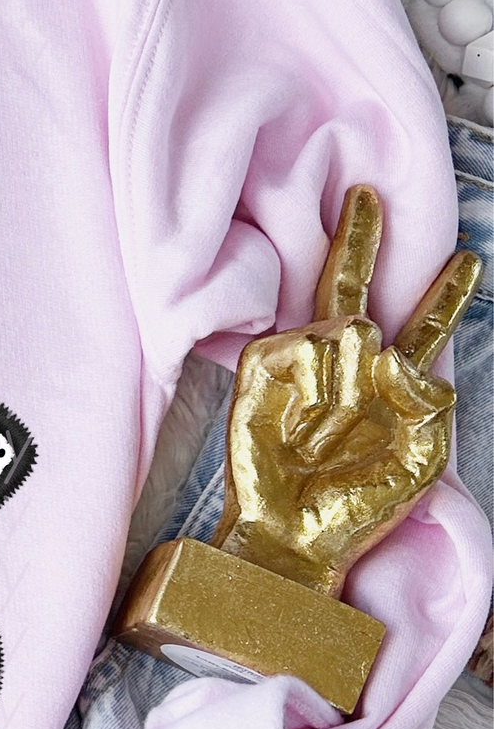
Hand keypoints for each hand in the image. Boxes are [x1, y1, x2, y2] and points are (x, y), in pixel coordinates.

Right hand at [212, 184, 480, 597]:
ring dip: (348, 395)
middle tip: (367, 195)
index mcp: (391, 383)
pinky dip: (314, 393)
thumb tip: (388, 351)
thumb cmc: (358, 504)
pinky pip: (309, 348)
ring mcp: (300, 359)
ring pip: (350, 329)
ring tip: (326, 441)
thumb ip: (430, 396)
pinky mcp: (262, 364)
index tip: (467, 258)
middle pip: (354, 285)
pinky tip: (298, 428)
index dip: (446, 293)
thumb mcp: (426, 455)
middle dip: (361, 239)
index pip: (423, 327)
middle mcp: (344, 362)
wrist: (297, 533)